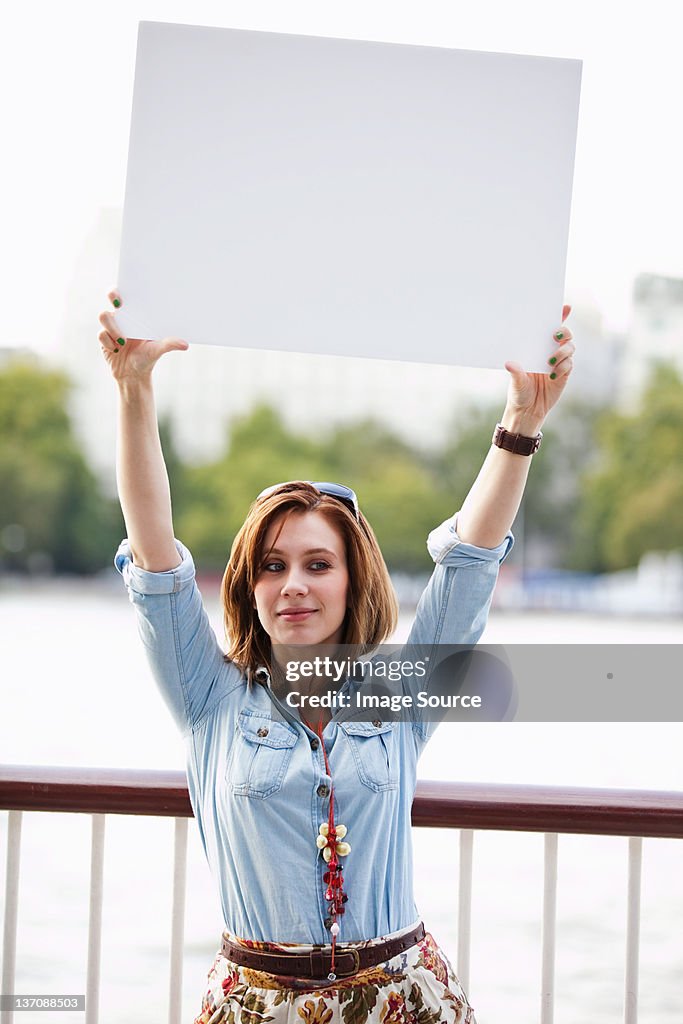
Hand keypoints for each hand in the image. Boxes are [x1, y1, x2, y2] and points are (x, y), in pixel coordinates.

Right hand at [98, 291, 187, 380]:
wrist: (133, 374)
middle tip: (119, 303)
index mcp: (135, 314)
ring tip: (123, 342)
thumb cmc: (147, 358)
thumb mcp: (158, 350)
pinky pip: (101, 334)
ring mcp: (111, 326)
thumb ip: (169, 345)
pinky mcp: (103, 338)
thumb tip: (185, 345)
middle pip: (111, 295)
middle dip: (112, 295)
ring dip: (113, 328)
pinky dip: (109, 343)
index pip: (128, 294)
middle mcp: (122, 316)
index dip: (125, 288)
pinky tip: (116, 350)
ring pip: (103, 316)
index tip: (127, 293)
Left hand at [502, 304, 574, 433]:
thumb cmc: (519, 392)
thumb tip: (509, 363)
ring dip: (562, 351)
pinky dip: (563, 367)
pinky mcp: (564, 375)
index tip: (566, 307)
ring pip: (569, 348)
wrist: (527, 411)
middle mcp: (550, 352)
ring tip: (550, 361)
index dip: (560, 316)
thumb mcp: (515, 382)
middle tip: (555, 336)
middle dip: (563, 331)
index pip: (550, 328)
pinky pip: (569, 365)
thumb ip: (515, 372)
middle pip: (564, 335)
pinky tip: (553, 375)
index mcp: (537, 347)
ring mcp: (559, 363)